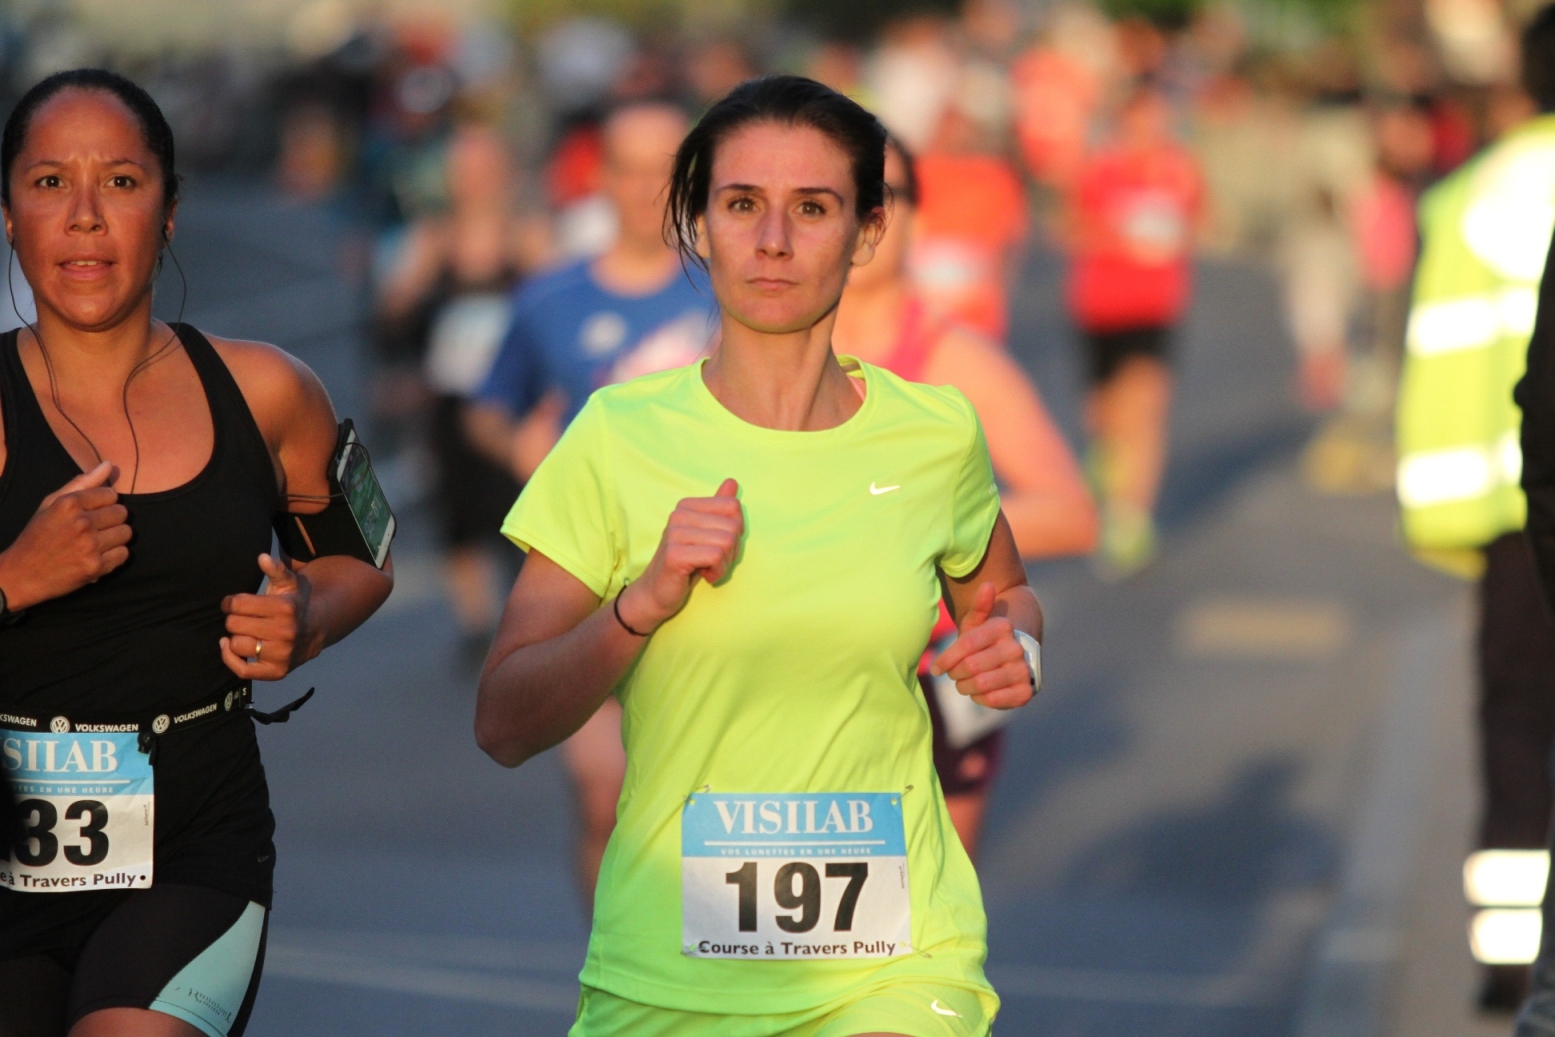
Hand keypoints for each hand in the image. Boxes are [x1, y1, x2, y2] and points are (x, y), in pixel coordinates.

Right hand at [0, 462, 130, 609]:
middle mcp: (81, 523)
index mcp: (69, 503)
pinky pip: (124, 554)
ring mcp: (90, 546)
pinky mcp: (96, 566)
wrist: (22, 574)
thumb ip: (82, 483)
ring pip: (126, 533)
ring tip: (96, 542)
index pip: (111, 494)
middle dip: (111, 519)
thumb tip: (109, 464)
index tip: (92, 512)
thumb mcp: (52, 504)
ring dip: (115, 538)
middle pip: (122, 513)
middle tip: (95, 528)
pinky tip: (97, 556)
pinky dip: (114, 556)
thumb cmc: (38, 536)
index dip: (103, 503)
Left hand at [220, 553, 314, 679]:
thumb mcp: (289, 583)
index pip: (237, 604)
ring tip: (243, 631)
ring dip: (235, 637)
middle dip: (234, 619)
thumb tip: (262, 557)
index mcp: (285, 608)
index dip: (229, 602)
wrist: (316, 630)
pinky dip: (230, 659)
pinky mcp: (277, 671)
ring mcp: (282, 654)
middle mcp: (285, 632)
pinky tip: (228, 646)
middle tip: (242, 618)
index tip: (233, 603)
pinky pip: (243, 670)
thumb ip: (276, 570)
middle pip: (234, 624)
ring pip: (237, 645)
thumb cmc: (294, 604)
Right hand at [618, 478, 742, 633]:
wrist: (656, 593)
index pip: (733, 506)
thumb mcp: (706, 534)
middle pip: (733, 526)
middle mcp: (679, 515)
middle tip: (713, 562)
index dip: (735, 531)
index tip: (719, 545)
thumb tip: (732, 481)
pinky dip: (718, 571)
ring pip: (727, 542)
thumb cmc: (687, 564)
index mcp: (687, 506)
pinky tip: (704, 576)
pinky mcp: (675, 554)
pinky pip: (716, 556)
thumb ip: (718, 508)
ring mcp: (675, 533)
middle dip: (731, 550)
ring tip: (707, 569)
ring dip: (724, 563)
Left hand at [930, 581, 1035, 709]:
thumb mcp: (977, 624)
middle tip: (953, 674)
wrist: (1013, 658)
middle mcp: (1016, 648)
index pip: (966, 645)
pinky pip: (993, 700)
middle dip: (955, 673)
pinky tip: (980, 691)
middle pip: (970, 666)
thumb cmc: (986, 641)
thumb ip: (979, 607)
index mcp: (1002, 627)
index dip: (946, 659)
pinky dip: (980, 698)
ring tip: (965, 682)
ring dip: (965, 686)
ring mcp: (1023, 670)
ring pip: (980, 684)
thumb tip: (987, 585)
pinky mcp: (1025, 692)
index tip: (936, 668)